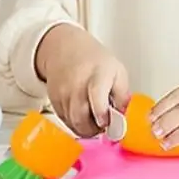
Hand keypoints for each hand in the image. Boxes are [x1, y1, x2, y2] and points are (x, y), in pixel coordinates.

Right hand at [35, 24, 129, 138]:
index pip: (97, 98)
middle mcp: (77, 85)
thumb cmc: (93, 60)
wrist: (65, 48)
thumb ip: (123, 94)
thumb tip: (124, 115)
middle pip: (81, 118)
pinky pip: (65, 120)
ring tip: (94, 119)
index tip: (108, 122)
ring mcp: (63, 93)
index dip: (102, 114)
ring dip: (86, 129)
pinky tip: (83, 115)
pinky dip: (75, 124)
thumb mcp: (117, 70)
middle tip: (104, 125)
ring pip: (73, 123)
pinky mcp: (54, 100)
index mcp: (98, 76)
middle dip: (95, 129)